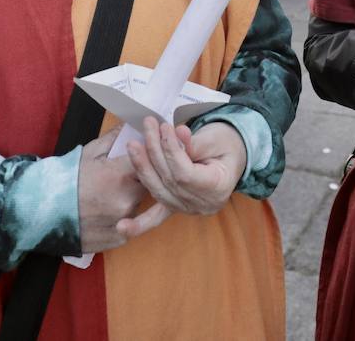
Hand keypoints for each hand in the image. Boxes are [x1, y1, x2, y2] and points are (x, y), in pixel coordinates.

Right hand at [77, 129, 148, 253]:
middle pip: (148, 185)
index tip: (140, 155)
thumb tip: (132, 124)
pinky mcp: (119, 239)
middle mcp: (127, 199)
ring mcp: (123, 222)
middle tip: (122, 177)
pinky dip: (124, 218)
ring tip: (110, 195)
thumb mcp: (90, 152)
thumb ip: (115, 138)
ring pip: (139, 206)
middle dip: (139, 178)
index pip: (149, 161)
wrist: (40, 211)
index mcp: (121, 174)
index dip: (145, 157)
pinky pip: (131, 225)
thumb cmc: (65, 178)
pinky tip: (107, 212)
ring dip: (130, 199)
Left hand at [121, 119, 246, 239]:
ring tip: (133, 146)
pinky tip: (122, 227)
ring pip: (159, 192)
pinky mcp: (176, 206)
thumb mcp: (218, 138)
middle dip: (154, 153)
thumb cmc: (227, 144)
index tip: (164, 128)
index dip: (172, 151)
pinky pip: (157, 216)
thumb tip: (176, 134)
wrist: (232, 156)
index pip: (185, 174)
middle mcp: (202, 205)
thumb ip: (195, 142)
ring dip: (143, 169)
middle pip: (169, 181)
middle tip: (147, 127)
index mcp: (218, 188)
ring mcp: (188, 209)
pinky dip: (139, 223)